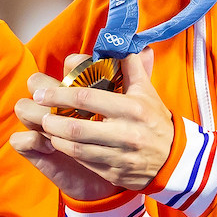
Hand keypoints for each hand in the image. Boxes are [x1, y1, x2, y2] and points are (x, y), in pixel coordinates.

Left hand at [20, 48, 174, 192]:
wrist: (175, 160)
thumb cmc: (155, 120)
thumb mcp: (147, 91)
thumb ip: (130, 66)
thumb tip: (117, 42)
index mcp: (132, 109)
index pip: (86, 99)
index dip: (58, 95)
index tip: (41, 93)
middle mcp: (126, 133)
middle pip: (76, 128)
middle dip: (52, 120)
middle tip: (41, 113)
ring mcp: (120, 156)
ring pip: (76, 148)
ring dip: (56, 137)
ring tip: (47, 127)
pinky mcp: (115, 173)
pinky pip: (84, 162)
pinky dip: (68, 152)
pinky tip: (61, 143)